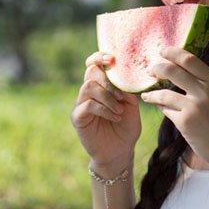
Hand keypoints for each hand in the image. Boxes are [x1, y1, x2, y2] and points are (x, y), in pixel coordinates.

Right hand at [71, 52, 140, 173]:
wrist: (120, 151)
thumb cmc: (126, 126)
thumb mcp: (131, 104)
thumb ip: (126, 88)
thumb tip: (123, 73)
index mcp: (101, 85)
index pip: (93, 64)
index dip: (99, 57)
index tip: (112, 59)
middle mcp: (88, 92)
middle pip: (91, 73)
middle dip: (108, 81)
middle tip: (121, 96)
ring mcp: (81, 104)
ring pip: (89, 87)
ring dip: (107, 96)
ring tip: (119, 109)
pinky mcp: (77, 117)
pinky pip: (88, 105)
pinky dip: (104, 109)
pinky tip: (115, 116)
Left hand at [140, 46, 208, 178]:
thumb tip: (186, 73)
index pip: (190, 59)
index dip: (173, 53)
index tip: (163, 51)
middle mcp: (206, 91)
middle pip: (173, 71)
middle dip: (157, 68)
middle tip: (150, 70)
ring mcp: (195, 107)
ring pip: (164, 93)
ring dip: (152, 93)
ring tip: (146, 95)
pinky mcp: (186, 123)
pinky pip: (167, 111)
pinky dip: (161, 109)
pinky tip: (160, 109)